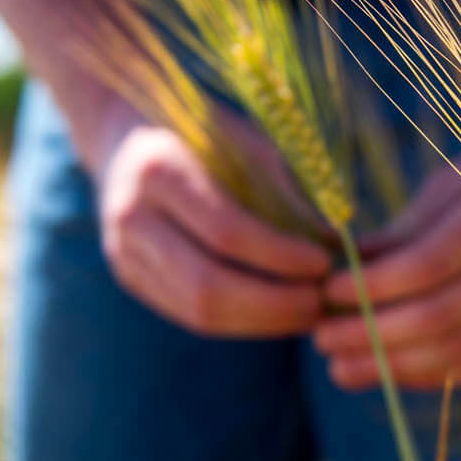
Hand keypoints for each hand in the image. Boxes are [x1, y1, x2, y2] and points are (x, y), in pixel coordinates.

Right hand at [96, 116, 331, 336]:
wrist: (129, 138)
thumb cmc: (208, 137)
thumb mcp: (249, 144)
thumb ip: (287, 192)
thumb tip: (336, 245)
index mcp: (159, 168)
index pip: (227, 231)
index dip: (280, 257)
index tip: (324, 264)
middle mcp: (131, 216)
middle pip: (207, 286)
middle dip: (273, 305)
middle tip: (319, 304)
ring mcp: (123, 253)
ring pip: (197, 312)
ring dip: (261, 323)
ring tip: (306, 314)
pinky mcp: (131, 279)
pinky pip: (190, 316)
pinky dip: (241, 322)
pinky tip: (277, 315)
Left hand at [315, 157, 460, 390]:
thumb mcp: (450, 184)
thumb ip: (400, 231)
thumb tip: (339, 269)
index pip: (428, 264)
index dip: (372, 286)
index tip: (327, 292)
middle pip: (440, 316)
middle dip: (371, 334)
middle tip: (322, 339)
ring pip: (457, 350)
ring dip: (391, 367)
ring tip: (340, 368)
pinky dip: (426, 375)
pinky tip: (385, 373)